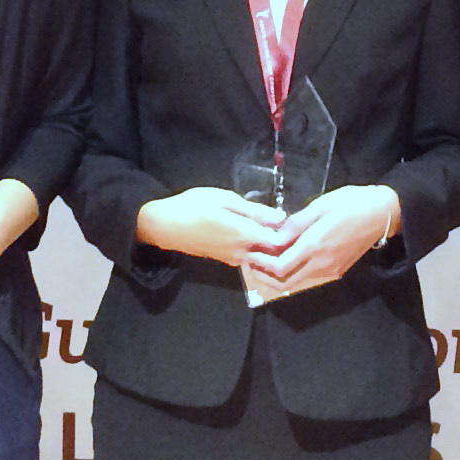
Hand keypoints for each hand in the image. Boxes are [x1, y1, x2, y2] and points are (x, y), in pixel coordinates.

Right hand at [137, 187, 283, 268]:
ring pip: (260, 257)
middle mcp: (241, 253)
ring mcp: (232, 259)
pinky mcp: (224, 260)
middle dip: (283, 242)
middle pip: (272, 254)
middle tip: (288, 225)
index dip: (290, 233)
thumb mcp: (224, 199)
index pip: (279, 243)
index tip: (295, 220)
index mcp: (244, 235)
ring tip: (273, 227)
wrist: (164, 226)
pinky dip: (257, 249)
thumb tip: (280, 216)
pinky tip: (255, 234)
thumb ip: (253, 210)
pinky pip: (248, 257)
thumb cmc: (193, 206)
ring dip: (270, 246)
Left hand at [244, 183, 400, 298]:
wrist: (382, 214)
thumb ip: (296, 223)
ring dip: (278, 276)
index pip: (280, 267)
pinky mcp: (337, 271)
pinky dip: (293, 273)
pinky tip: (287, 259)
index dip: (262, 264)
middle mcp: (322, 264)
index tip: (251, 253)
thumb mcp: (321, 205)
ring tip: (265, 260)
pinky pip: (309, 278)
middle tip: (252, 262)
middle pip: (285, 283)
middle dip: (264, 276)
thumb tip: (274, 236)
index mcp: (316, 245)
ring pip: (297, 283)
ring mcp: (330, 270)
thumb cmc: (351, 203)